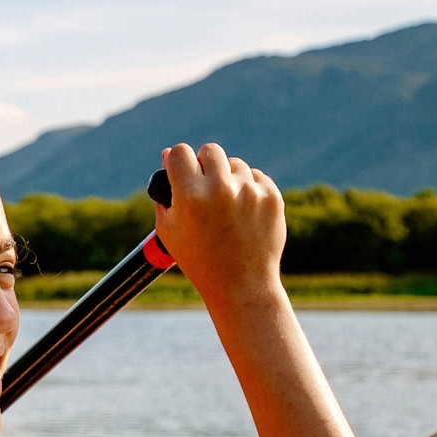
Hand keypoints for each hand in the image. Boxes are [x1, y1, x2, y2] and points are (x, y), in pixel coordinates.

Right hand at [155, 143, 284, 313]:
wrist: (241, 285)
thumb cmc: (198, 260)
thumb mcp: (169, 229)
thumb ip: (164, 191)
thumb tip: (167, 154)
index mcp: (190, 195)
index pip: (180, 152)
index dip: (178, 162)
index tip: (182, 173)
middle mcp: (220, 189)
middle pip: (210, 151)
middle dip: (205, 165)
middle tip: (205, 187)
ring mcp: (249, 192)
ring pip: (235, 164)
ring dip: (229, 178)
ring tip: (227, 208)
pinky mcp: (272, 197)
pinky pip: (257, 177)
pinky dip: (250, 189)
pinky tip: (244, 213)